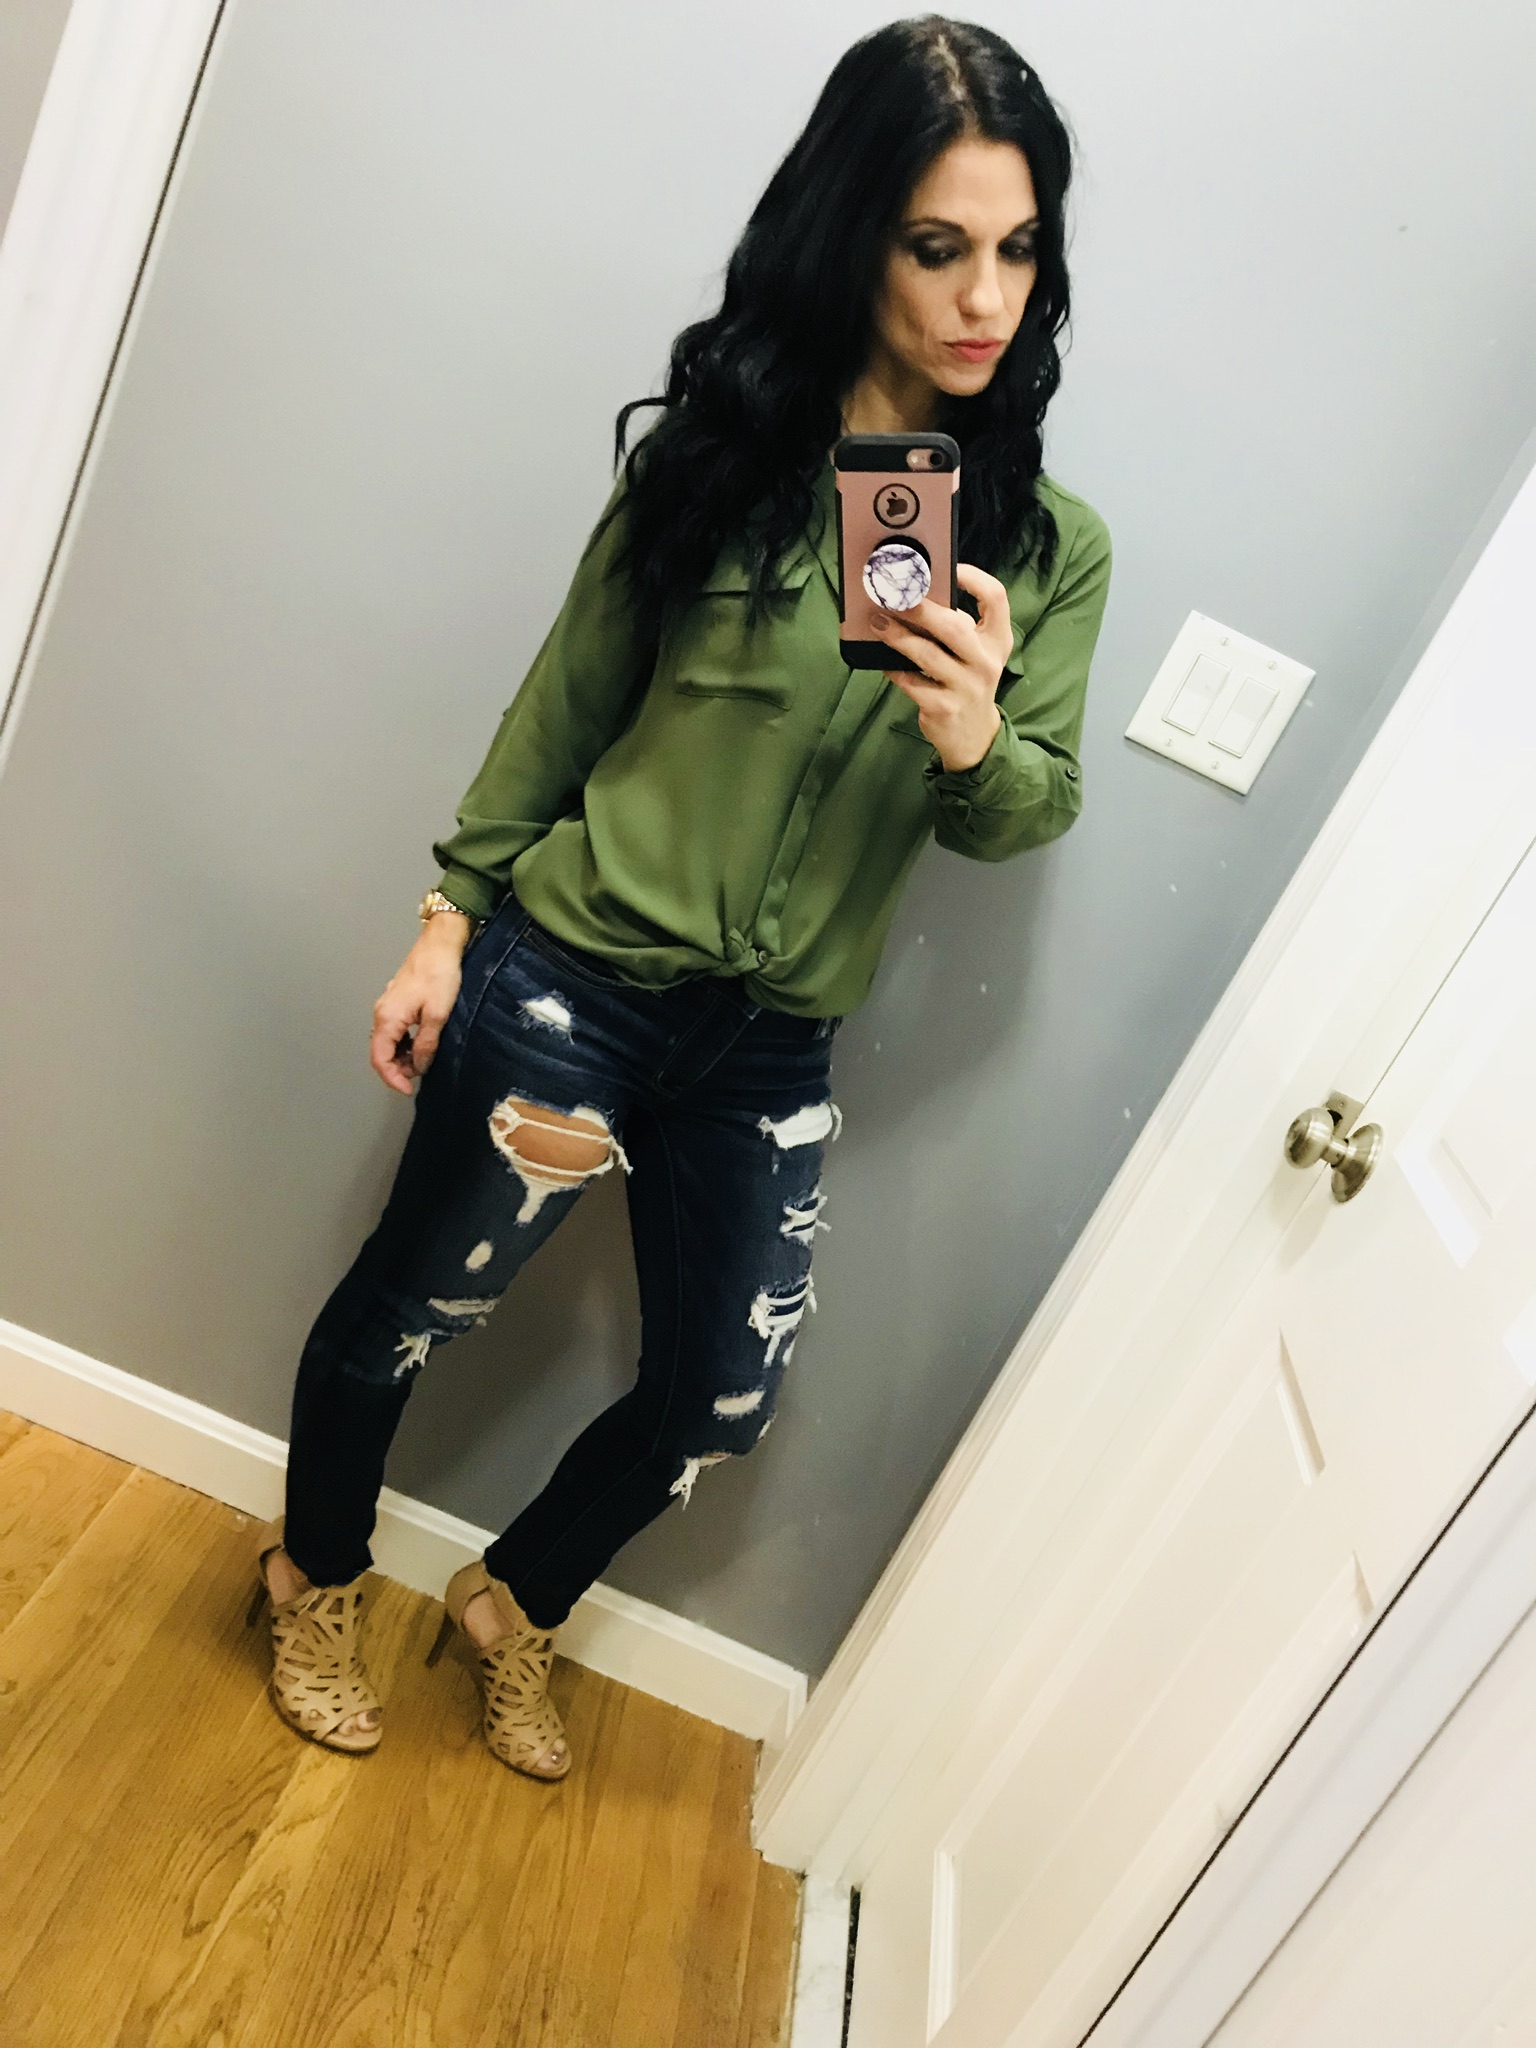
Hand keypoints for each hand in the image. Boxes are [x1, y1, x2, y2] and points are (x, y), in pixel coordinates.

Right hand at [369, 913, 471, 1093]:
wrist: (439, 945)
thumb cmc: (439, 976)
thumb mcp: (437, 1015)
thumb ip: (425, 1044)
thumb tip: (418, 1067)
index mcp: (387, 1018)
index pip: (380, 1059)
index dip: (392, 1078)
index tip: (408, 1090)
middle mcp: (381, 1013)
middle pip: (380, 1052)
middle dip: (396, 1069)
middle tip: (418, 1077)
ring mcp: (387, 1006)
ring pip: (386, 1042)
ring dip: (400, 1057)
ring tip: (422, 1063)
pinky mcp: (396, 1002)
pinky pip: (393, 1031)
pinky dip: (403, 1044)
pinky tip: (419, 1045)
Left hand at [870, 562, 1011, 770]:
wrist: (974, 736)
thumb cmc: (968, 681)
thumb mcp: (975, 654)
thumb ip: (957, 627)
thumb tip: (914, 597)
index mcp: (998, 640)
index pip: (996, 598)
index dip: (973, 578)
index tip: (948, 568)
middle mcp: (986, 662)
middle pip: (955, 627)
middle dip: (921, 609)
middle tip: (895, 595)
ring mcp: (966, 686)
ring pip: (927, 655)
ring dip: (898, 636)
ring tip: (877, 622)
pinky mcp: (943, 707)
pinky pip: (911, 682)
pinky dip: (894, 668)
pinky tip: (882, 659)